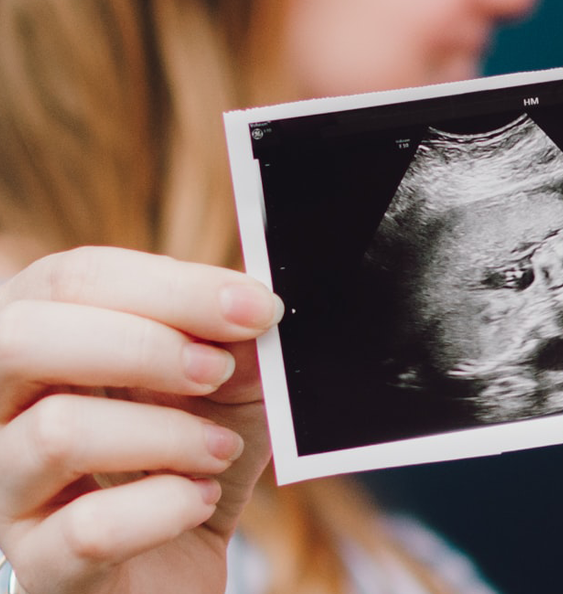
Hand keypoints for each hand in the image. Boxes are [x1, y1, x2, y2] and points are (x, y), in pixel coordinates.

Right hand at [0, 247, 281, 593]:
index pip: (72, 279)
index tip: (255, 307)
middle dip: (143, 345)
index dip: (171, 285)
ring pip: (56, 433)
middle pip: (23, 337)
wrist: (181, 571)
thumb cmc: (195, 462)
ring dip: (167, 434)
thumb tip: (251, 304)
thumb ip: (235, 344)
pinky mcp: (43, 568)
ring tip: (220, 449)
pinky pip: (88, 530)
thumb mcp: (230, 390)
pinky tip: (200, 500)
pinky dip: (167, 508)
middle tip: (217, 371)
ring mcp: (9, 492)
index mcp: (47, 345)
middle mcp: (4, 410)